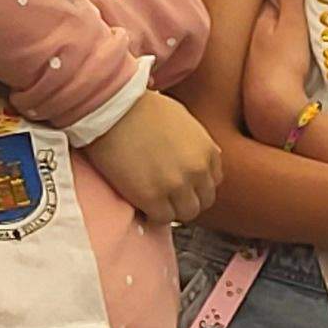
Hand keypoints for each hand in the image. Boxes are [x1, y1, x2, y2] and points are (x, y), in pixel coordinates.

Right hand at [86, 91, 221, 225]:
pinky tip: (142, 205)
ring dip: (171, 210)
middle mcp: (198, 170)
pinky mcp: (151, 196)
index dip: (195, 185)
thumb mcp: (184, 121)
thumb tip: (201, 156)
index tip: (181, 185)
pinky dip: (153, 215)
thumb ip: (197, 143)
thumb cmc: (143, 108)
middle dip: (186, 200)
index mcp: (208, 151)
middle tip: (167, 197)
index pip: (213, 181)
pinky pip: (161, 218)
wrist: (114, 110)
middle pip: (203, 201)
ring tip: (154, 202)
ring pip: (186, 214)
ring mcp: (177, 185)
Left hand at [240, 0, 318, 146]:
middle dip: (295, 3)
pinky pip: (287, 50)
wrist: (273, 106)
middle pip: (279, 13)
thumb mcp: (290, 25)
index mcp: (262, 20)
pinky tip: (310, 48)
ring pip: (282, 33)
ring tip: (320, 17)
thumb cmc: (281, 64)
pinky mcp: (273, 72)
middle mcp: (260, 35)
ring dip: (297, 25)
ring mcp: (264, 55)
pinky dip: (298, 44)